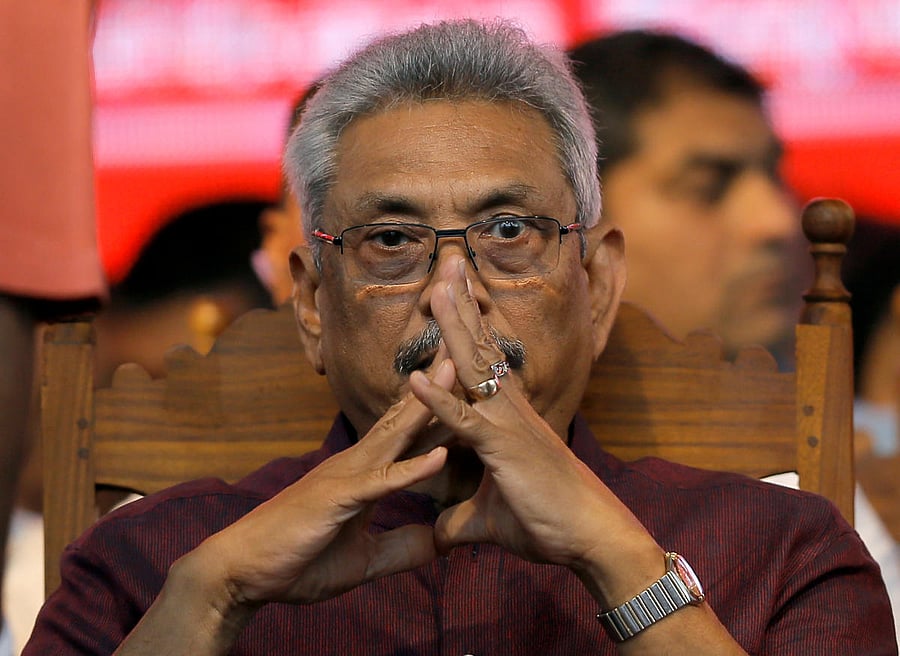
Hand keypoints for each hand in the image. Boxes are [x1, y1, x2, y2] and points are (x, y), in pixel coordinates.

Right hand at [185, 357, 456, 608]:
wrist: (243, 572)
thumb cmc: (298, 560)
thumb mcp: (363, 561)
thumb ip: (400, 549)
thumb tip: (437, 544)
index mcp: (365, 474)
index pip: (407, 437)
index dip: (437, 410)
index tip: (468, 388)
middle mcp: (357, 464)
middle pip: (404, 420)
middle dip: (437, 387)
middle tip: (466, 353)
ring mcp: (346, 477)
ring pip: (395, 437)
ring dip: (428, 408)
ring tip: (456, 376)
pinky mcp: (338, 499)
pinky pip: (381, 482)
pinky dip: (412, 469)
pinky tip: (439, 456)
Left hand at [409, 256, 662, 603]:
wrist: (589, 537)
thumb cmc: (546, 521)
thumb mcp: (491, 519)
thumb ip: (462, 519)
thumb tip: (440, 535)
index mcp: (506, 415)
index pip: (483, 359)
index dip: (467, 324)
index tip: (453, 289)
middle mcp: (508, 409)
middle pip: (479, 346)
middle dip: (461, 304)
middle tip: (447, 262)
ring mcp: (506, 424)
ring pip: (474, 368)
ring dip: (452, 329)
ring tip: (435, 289)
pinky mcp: (502, 450)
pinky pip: (465, 421)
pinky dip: (438, 402)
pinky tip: (414, 378)